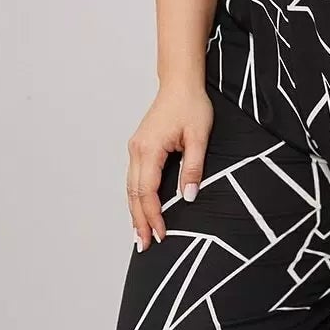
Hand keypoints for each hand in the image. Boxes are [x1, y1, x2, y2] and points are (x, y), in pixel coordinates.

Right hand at [125, 80, 213, 249]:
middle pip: (133, 194)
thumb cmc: (191, 106)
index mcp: (149, 148)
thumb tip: (188, 197)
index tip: (161, 234)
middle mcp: (137, 150)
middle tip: (144, 245)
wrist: (180, 84)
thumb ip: (193, 168)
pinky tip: (141, 210)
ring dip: (135, 212)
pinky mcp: (139, 147)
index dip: (153, 215)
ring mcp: (135, 148)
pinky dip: (136, 198)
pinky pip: (134, 178)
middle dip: (139, 221)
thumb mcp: (199, 137)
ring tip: (140, 235)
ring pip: (130, 188)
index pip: (148, 191)